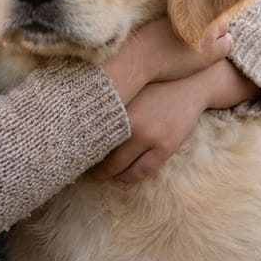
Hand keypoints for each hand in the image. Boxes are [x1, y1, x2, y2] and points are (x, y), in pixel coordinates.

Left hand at [91, 21, 260, 181]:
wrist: (189, 83)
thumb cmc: (151, 84)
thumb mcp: (126, 89)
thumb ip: (106, 106)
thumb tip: (79, 124)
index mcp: (119, 108)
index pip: (92, 137)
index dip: (80, 149)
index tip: (71, 153)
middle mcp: (133, 125)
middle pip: (104, 156)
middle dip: (91, 167)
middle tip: (80, 168)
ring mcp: (151, 138)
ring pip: (123, 169)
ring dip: (109, 176)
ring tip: (98, 175)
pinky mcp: (166, 148)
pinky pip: (142, 171)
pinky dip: (128, 177)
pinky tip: (119, 175)